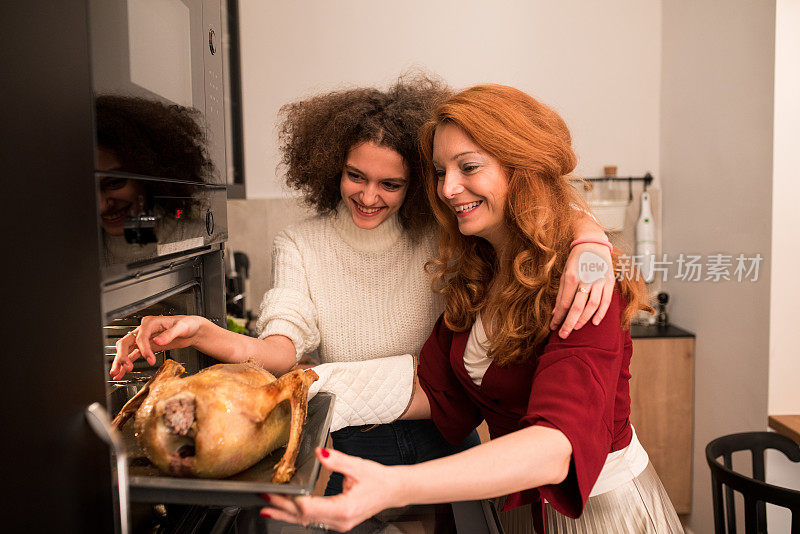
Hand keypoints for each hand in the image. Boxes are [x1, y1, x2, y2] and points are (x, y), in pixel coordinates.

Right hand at [109, 315, 205, 379]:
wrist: (192, 329)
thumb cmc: (187, 324)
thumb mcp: (182, 327)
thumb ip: (169, 334)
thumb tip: (157, 341)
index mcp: (150, 322)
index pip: (140, 337)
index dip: (144, 349)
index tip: (150, 360)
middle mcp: (144, 330)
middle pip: (126, 342)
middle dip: (123, 355)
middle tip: (126, 367)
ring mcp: (143, 339)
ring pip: (126, 349)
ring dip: (120, 361)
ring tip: (117, 373)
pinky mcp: (146, 347)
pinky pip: (133, 355)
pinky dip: (126, 363)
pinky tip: (121, 373)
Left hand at [261, 448, 398, 531]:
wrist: (394, 490)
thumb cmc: (379, 479)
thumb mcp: (358, 466)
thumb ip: (337, 460)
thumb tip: (319, 453)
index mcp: (344, 508)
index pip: (310, 508)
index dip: (290, 502)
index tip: (275, 494)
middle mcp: (340, 521)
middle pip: (304, 517)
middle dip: (281, 509)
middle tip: (263, 500)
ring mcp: (339, 524)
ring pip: (306, 522)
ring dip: (286, 514)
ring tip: (268, 508)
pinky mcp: (338, 522)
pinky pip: (313, 521)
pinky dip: (298, 515)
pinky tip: (287, 511)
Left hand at [550, 242, 614, 337]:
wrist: (593, 244)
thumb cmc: (576, 260)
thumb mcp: (564, 273)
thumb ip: (561, 293)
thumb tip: (555, 312)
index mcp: (572, 277)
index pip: (564, 303)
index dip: (558, 317)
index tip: (553, 327)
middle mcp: (586, 279)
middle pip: (577, 307)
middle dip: (569, 323)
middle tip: (562, 335)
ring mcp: (599, 281)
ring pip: (592, 306)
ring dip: (583, 320)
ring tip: (575, 329)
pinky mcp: (609, 282)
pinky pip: (606, 301)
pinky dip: (600, 313)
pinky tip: (594, 323)